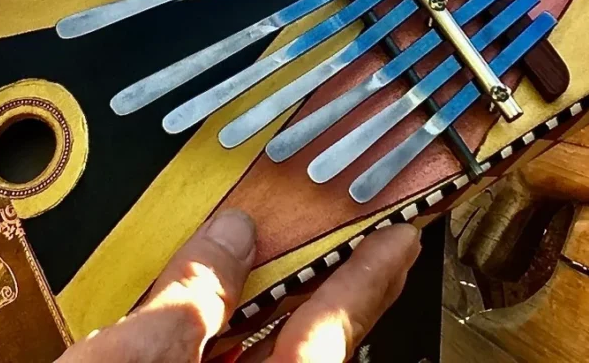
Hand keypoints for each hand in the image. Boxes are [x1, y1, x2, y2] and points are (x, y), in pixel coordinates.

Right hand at [57, 210, 420, 362]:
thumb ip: (189, 298)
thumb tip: (229, 238)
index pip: (332, 331)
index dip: (368, 277)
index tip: (400, 238)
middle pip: (314, 359)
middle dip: (336, 304)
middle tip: (364, 255)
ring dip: (283, 331)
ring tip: (285, 283)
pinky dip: (241, 360)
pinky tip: (219, 338)